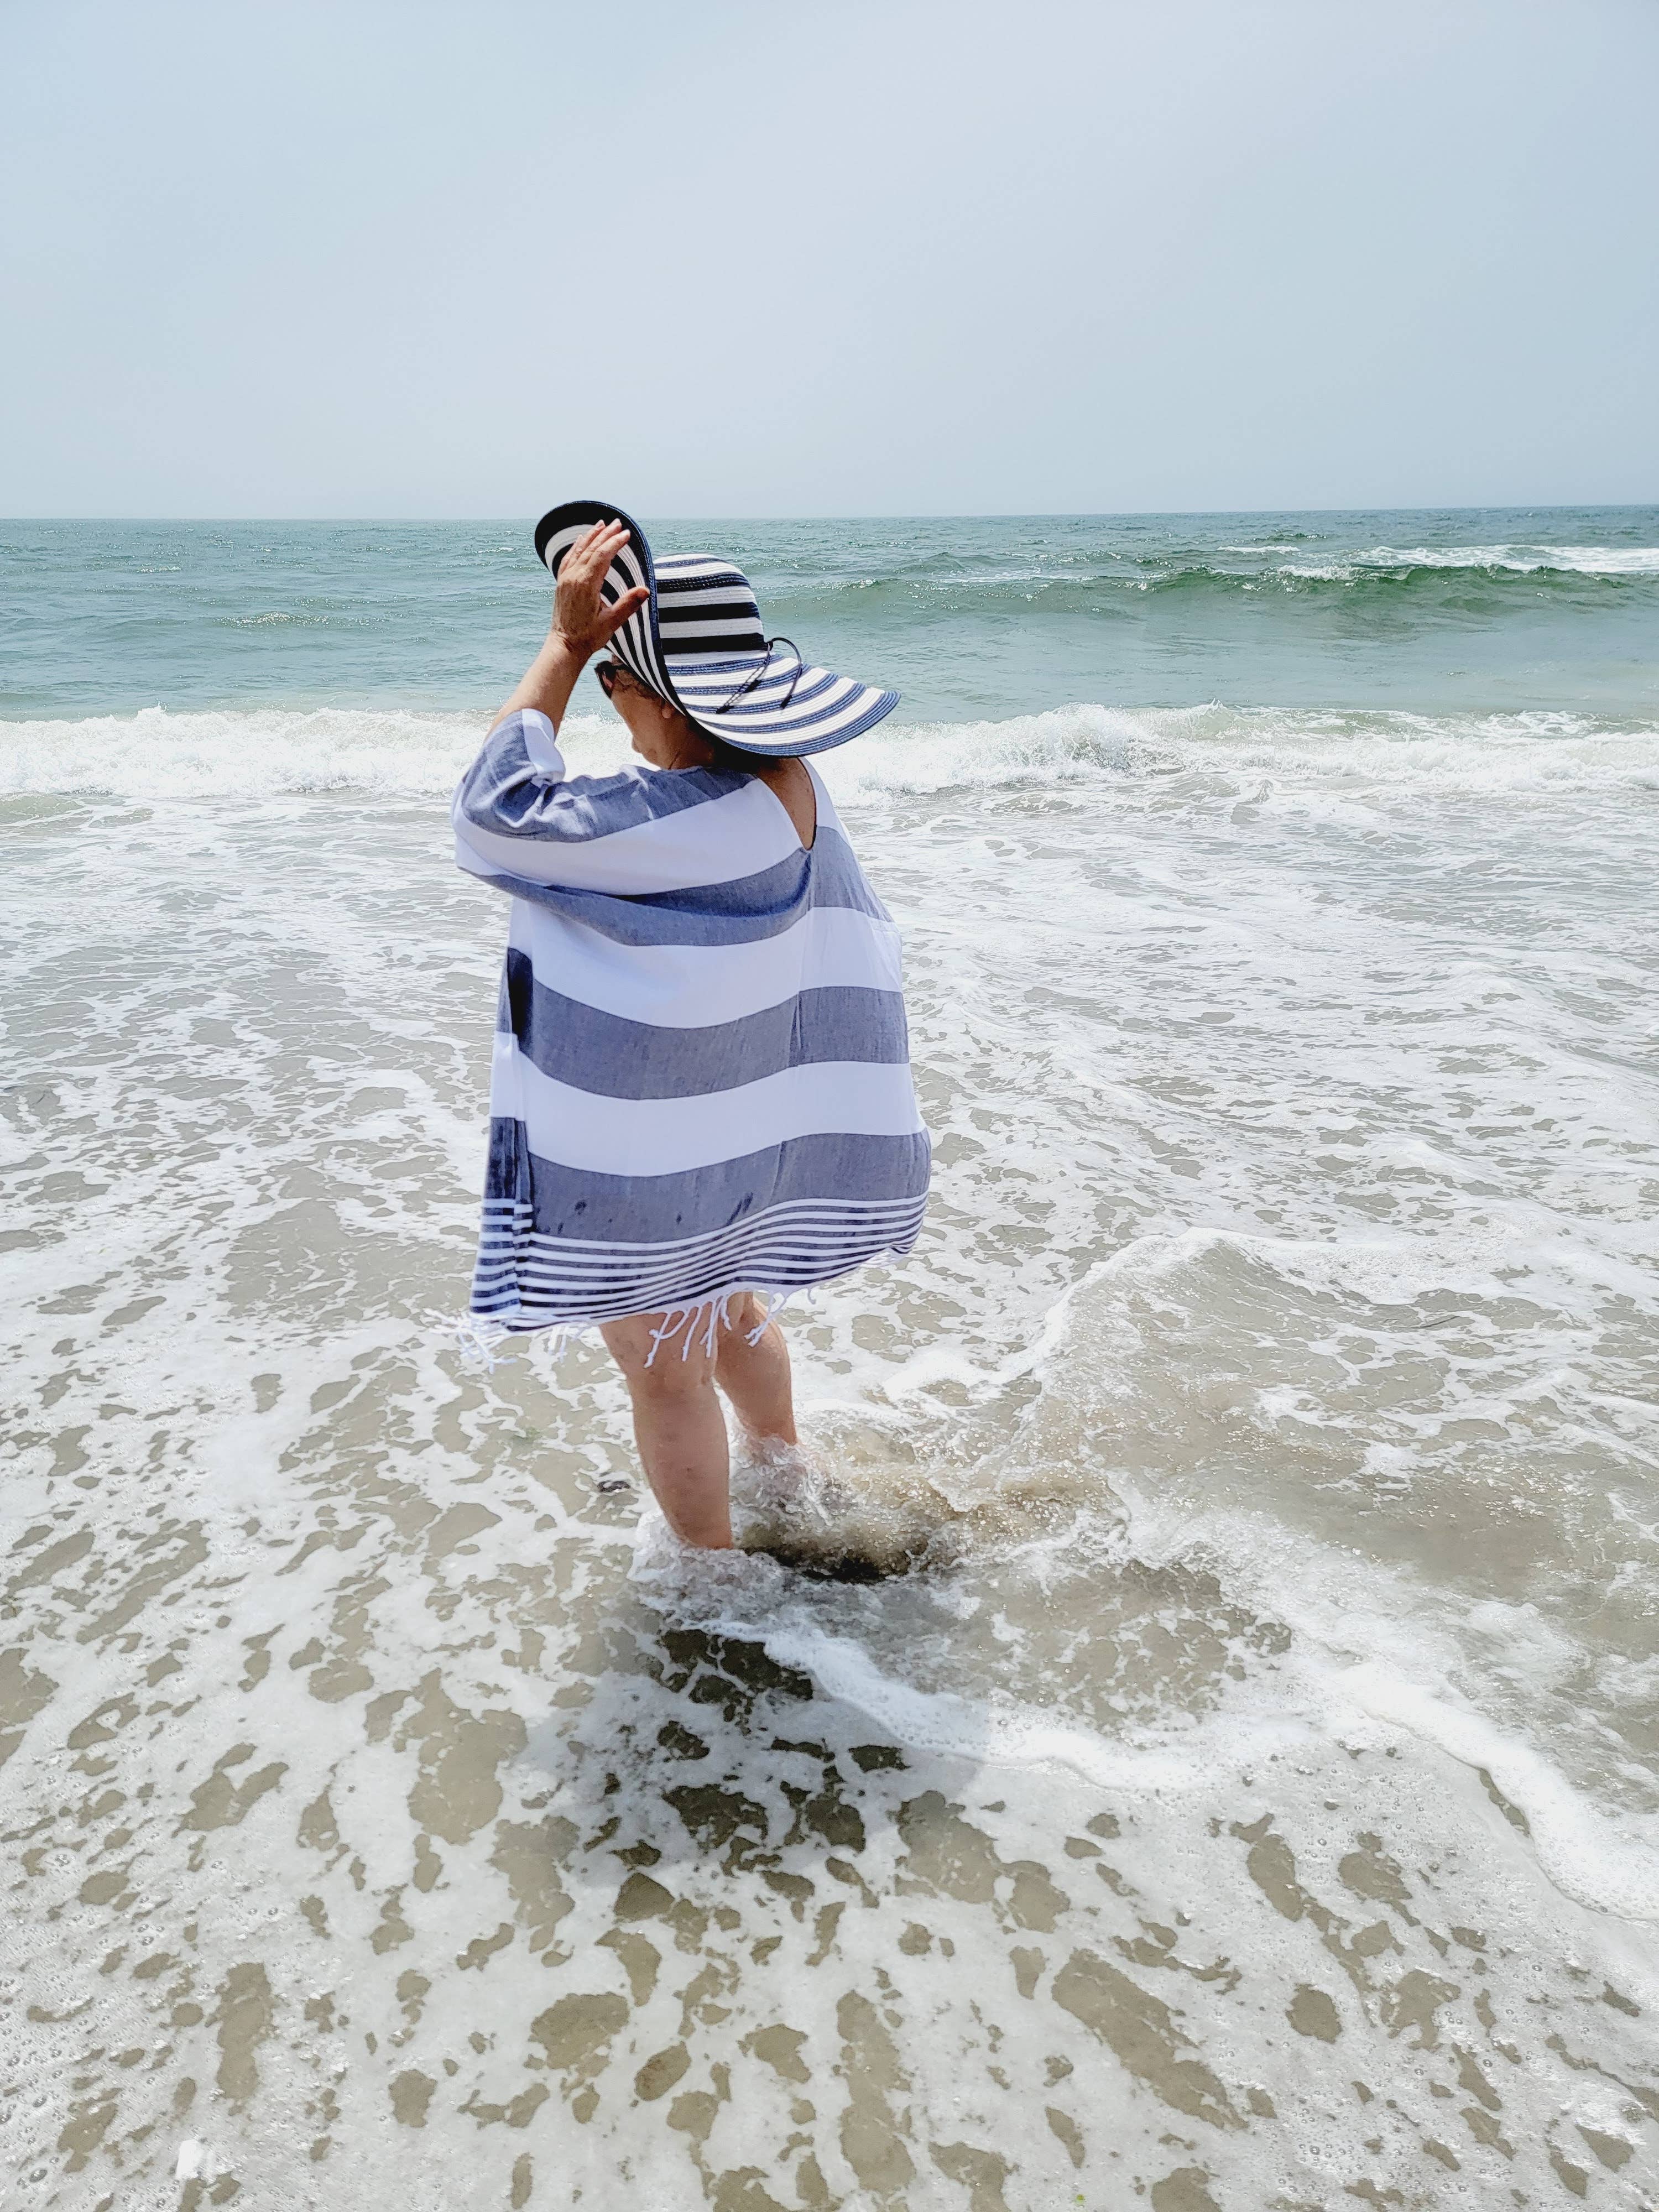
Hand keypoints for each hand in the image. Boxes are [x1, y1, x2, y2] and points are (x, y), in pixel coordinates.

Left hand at [553, 519, 649, 660]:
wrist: (564, 646)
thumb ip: (629, 604)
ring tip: (602, 524)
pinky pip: (568, 558)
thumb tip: (646, 590)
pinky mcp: (561, 583)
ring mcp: (565, 579)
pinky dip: (576, 546)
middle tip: (618, 523)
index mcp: (586, 584)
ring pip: (579, 550)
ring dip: (591, 536)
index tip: (626, 534)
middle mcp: (573, 577)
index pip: (602, 555)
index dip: (615, 542)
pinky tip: (580, 540)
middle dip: (605, 534)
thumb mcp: (612, 622)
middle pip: (591, 548)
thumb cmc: (588, 637)